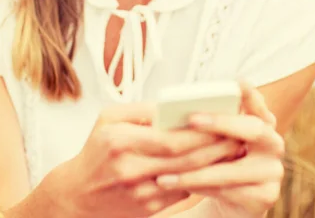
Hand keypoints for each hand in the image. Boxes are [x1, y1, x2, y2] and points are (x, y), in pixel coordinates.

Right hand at [60, 102, 244, 217]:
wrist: (77, 195)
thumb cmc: (95, 150)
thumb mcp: (108, 118)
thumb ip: (141, 109)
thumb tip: (173, 107)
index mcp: (120, 140)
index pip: (170, 137)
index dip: (200, 131)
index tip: (221, 120)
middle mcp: (130, 168)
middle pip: (184, 158)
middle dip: (215, 147)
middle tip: (237, 135)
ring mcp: (140, 192)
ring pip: (187, 177)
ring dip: (214, 164)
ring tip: (233, 149)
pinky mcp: (148, 208)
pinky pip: (181, 192)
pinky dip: (200, 179)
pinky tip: (215, 167)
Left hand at [155, 82, 284, 216]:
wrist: (230, 199)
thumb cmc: (216, 159)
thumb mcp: (213, 138)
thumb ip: (207, 121)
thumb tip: (177, 110)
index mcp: (261, 120)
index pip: (257, 100)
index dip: (249, 92)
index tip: (238, 82)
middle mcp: (273, 141)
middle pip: (252, 128)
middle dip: (220, 122)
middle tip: (192, 118)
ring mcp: (273, 169)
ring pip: (233, 169)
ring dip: (196, 171)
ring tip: (166, 171)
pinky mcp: (267, 196)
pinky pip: (229, 192)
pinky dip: (201, 188)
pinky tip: (180, 185)